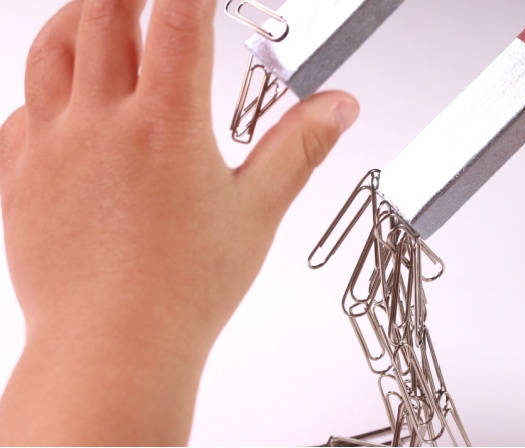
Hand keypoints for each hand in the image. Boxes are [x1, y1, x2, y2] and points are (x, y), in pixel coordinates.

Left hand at [0, 0, 357, 443]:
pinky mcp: (20, 175)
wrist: (113, 346)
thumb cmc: (184, 289)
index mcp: (166, 125)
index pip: (178, 18)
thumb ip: (299, 147)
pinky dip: (45, 86)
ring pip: (51, 47)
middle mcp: (102, 123)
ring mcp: (52, 145)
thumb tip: (339, 107)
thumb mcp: (258, 211)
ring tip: (101, 11)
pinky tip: (67, 97)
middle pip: (104, 12)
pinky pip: (21, 108)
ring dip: (78, 15)